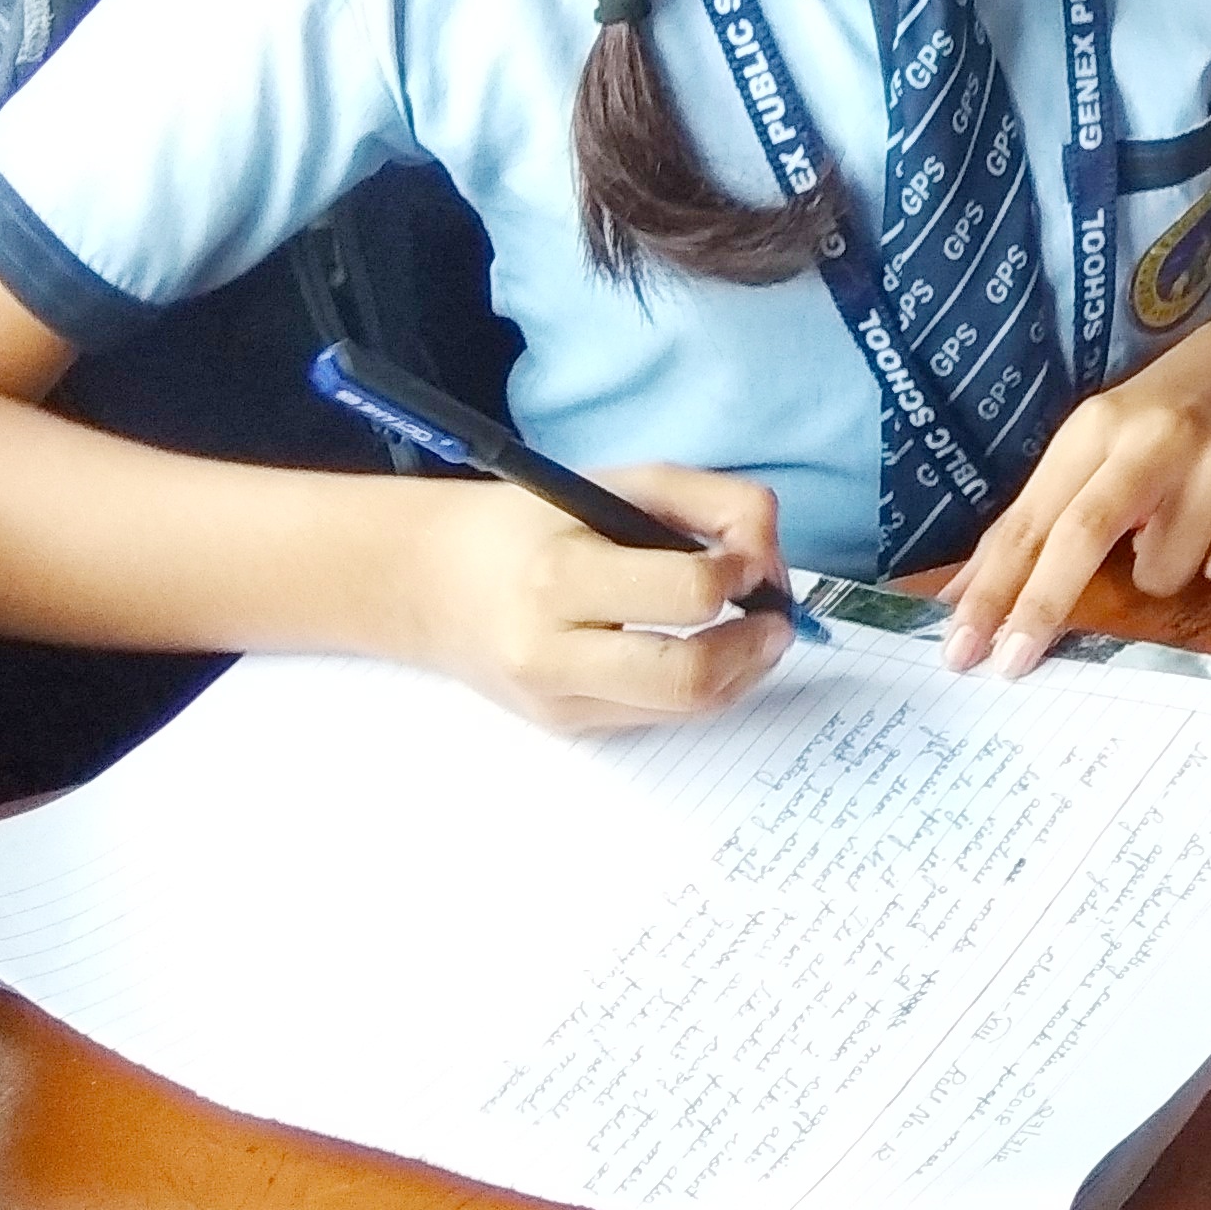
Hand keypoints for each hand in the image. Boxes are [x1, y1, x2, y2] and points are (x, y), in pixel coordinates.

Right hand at [401, 464, 796, 733]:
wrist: (433, 581)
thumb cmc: (535, 521)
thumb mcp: (623, 482)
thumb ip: (714, 502)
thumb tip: (770, 559)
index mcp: (561, 577)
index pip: (688, 594)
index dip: (742, 573)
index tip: (750, 556)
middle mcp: (552, 654)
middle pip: (690, 677)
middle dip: (757, 646)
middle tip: (778, 615)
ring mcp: (558, 702)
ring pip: (686, 709)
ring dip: (745, 671)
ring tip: (756, 630)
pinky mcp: (568, 727)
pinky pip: (661, 717)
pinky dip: (706, 686)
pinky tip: (710, 648)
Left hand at [939, 313, 1210, 668]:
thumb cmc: (1165, 410)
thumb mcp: (1096, 442)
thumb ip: (1035, 516)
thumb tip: (962, 595)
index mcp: (1098, 427)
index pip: (1033, 518)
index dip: (993, 588)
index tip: (960, 648)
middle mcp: (1154, 439)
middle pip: (1085, 535)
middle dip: (1042, 605)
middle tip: (1012, 663)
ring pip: (1163, 573)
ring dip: (1160, 570)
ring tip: (1180, 520)